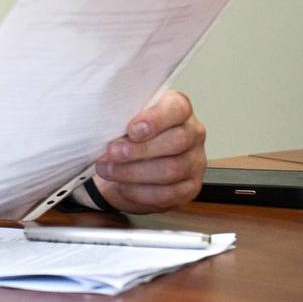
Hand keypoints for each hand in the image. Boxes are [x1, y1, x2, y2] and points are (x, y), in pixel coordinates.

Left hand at [93, 90, 206, 212]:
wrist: (128, 160)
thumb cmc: (128, 132)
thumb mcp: (125, 117)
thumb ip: (123, 115)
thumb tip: (108, 121)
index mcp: (179, 108)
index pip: (177, 108)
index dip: (155, 120)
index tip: (131, 130)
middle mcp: (193, 133)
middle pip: (176, 141)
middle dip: (139, 150)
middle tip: (112, 152)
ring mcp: (195, 162)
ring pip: (171, 170)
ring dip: (134, 172)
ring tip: (109, 170)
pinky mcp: (190, 188)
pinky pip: (169, 194)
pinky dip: (141, 192)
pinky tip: (123, 186)